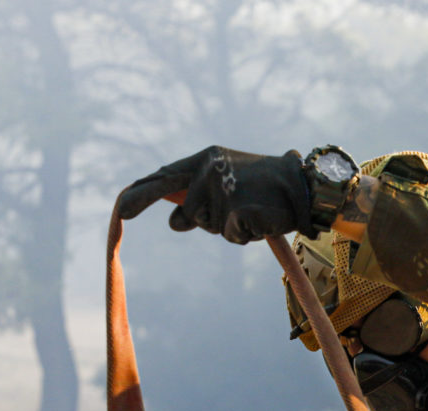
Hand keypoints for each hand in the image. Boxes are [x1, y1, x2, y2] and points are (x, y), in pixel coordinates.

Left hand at [117, 146, 315, 242]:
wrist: (305, 186)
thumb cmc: (266, 186)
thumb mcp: (228, 182)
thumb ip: (197, 197)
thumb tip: (173, 222)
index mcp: (205, 159)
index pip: (165, 177)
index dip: (141, 194)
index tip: (122, 210)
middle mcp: (209, 171)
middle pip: (188, 214)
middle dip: (207, 221)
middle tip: (235, 208)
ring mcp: (222, 190)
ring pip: (211, 228)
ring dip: (231, 228)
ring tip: (254, 210)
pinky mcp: (237, 210)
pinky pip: (231, 234)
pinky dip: (247, 232)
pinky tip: (261, 218)